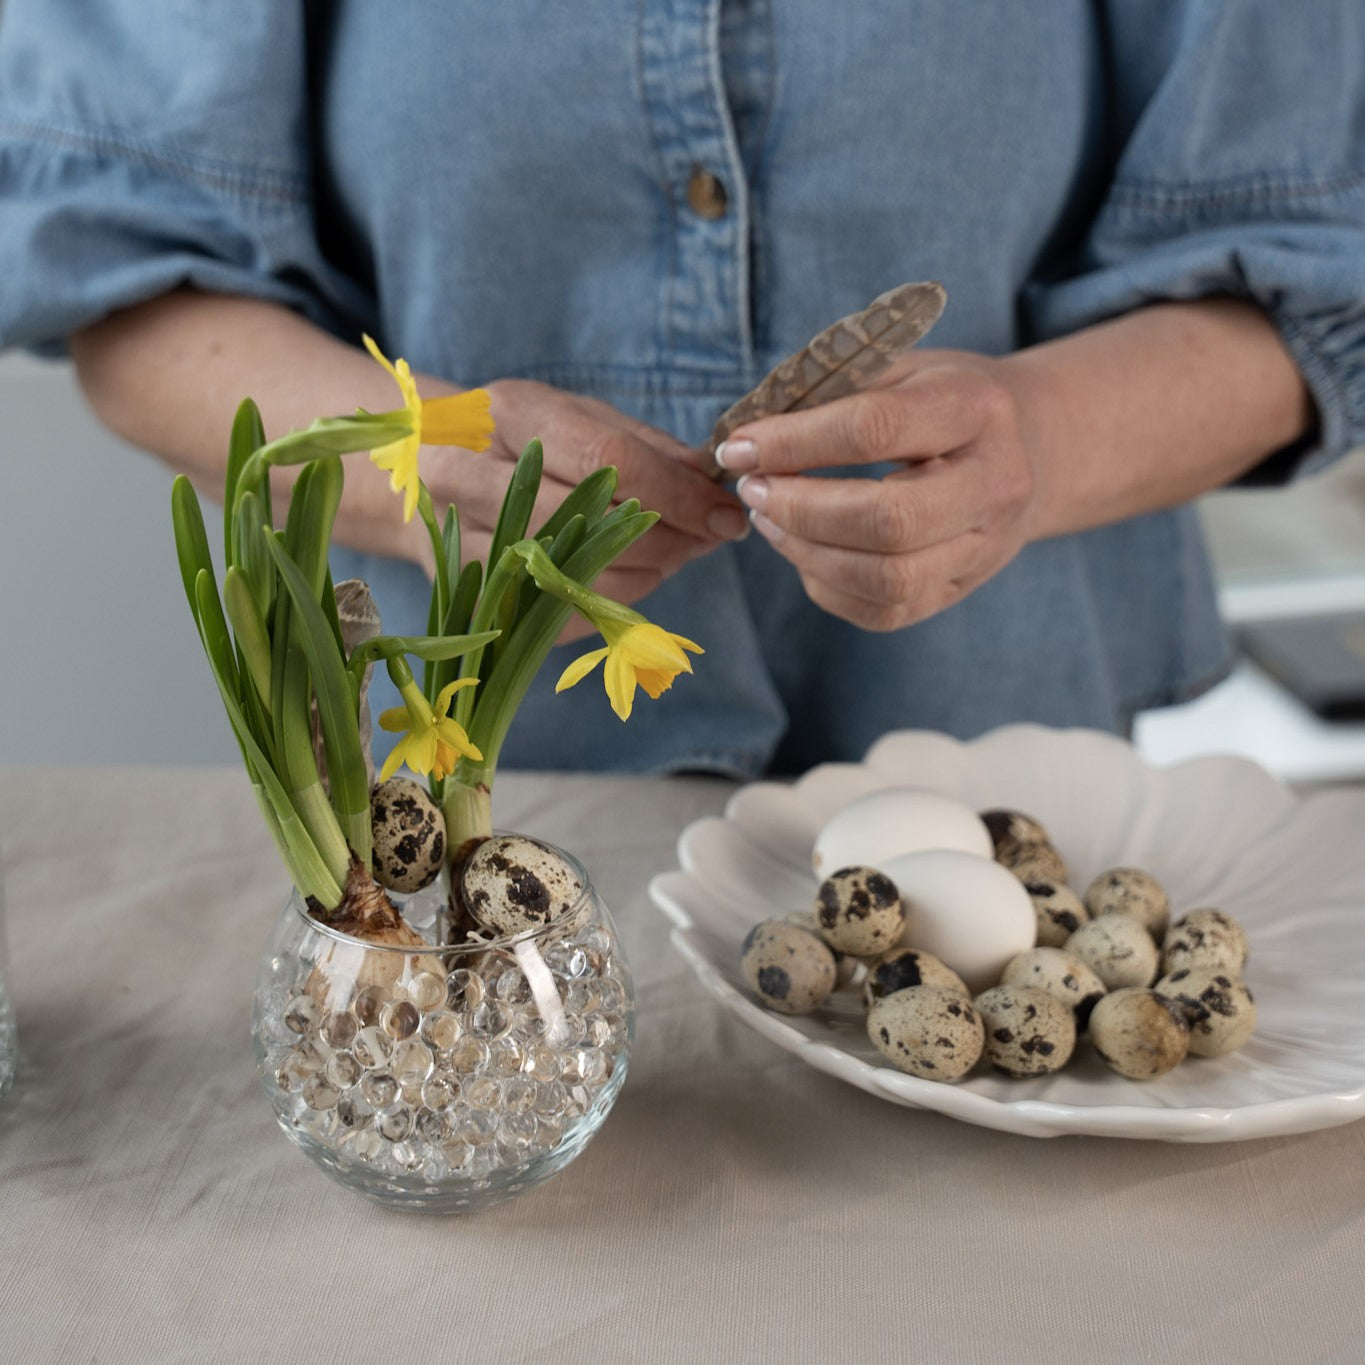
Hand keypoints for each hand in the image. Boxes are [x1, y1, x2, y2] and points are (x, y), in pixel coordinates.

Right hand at [416, 379, 747, 619]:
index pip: (606, 459)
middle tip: (705, 539)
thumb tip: (711, 483)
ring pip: (573, 574)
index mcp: (509, 413)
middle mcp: (471, 471)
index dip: (675, 495)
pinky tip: (628, 578)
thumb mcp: (576, 415)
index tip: (722, 515)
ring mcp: (461, 533)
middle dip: (665, 540)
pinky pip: (555, 610)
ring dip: (643, 574)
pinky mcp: (468, 587)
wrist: (417, 467)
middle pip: (588, 522)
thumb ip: (646, 446)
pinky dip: (607, 602)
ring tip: (672, 556)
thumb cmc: (516, 437)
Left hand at [716, 352, 1038, 630]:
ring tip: (770, 522)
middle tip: (755, 491)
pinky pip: (884, 612)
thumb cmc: (942, 401)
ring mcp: (985, 547)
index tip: (740, 446)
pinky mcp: (961, 588)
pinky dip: (828, 588)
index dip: (794, 443)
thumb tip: (745, 436)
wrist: (1029, 446)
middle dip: (801, 509)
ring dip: (809, 554)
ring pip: (888, 578)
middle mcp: (996, 483)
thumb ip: (831, 394)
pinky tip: (805, 552)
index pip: (875, 429)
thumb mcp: (901, 370)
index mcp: (977, 409)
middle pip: (889, 520)